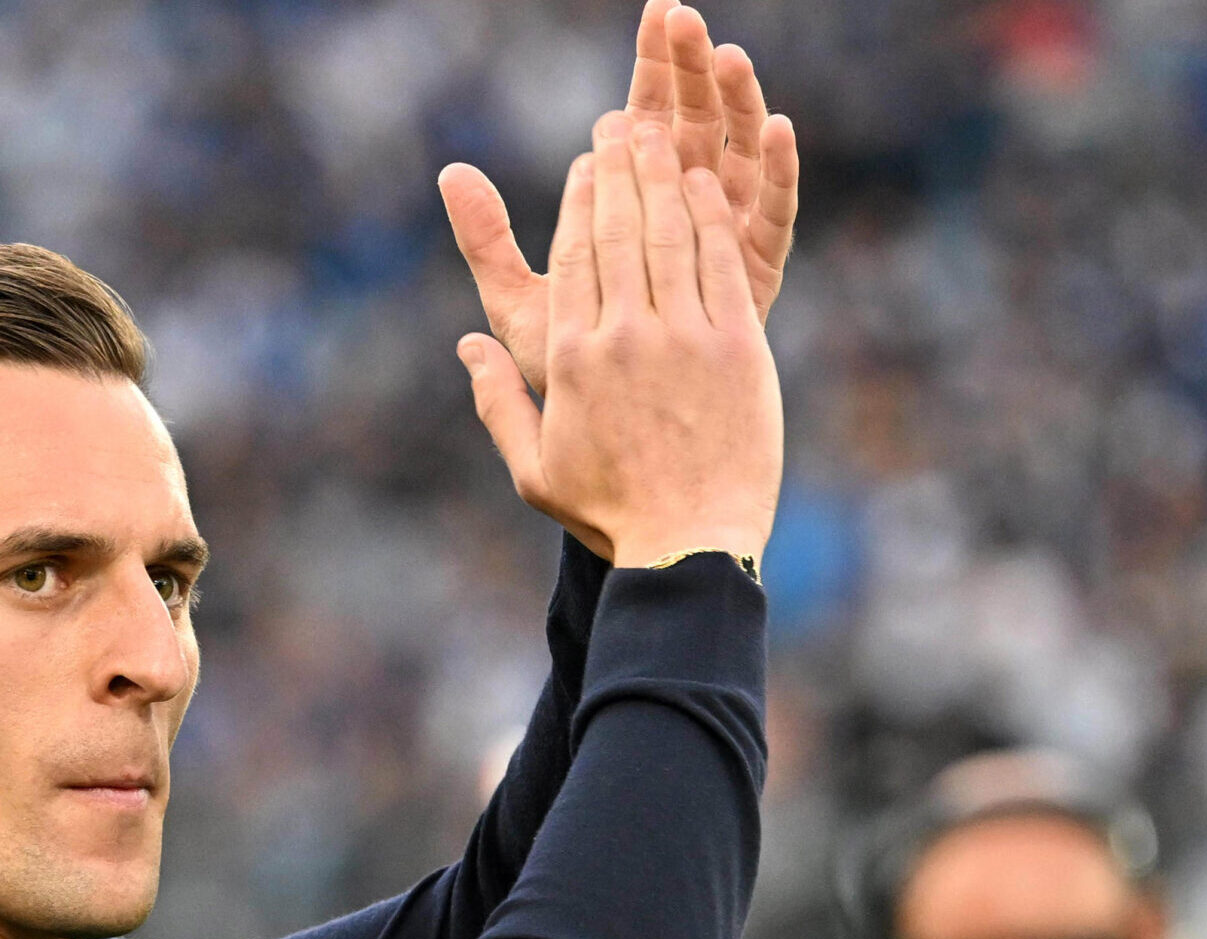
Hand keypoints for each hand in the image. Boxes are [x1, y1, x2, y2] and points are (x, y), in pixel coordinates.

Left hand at [440, 1, 798, 396]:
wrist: (628, 449)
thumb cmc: (579, 381)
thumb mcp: (524, 307)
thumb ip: (491, 243)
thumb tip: (448, 173)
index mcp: (628, 211)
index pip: (635, 121)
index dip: (645, 67)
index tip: (650, 12)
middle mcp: (681, 215)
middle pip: (689, 122)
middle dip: (685, 68)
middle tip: (680, 14)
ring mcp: (724, 240)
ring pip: (734, 154)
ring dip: (734, 102)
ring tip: (727, 53)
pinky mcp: (757, 273)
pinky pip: (773, 214)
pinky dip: (778, 171)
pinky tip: (776, 126)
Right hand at [456, 113, 781, 567]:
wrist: (690, 547)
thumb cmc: (609, 513)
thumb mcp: (533, 468)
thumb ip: (498, 401)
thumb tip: (467, 347)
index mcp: (572, 360)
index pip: (574, 257)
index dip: (581, 200)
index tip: (585, 165)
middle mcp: (626, 338)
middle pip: (620, 230)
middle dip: (619, 169)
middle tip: (620, 124)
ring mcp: (686, 340)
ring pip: (671, 236)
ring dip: (662, 177)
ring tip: (659, 133)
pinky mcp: (739, 350)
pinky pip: (721, 266)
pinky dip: (711, 219)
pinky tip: (703, 186)